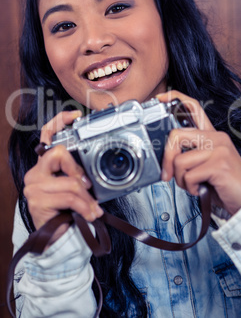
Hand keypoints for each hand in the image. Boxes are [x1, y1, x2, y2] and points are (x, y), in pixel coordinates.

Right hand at [24, 110, 102, 244]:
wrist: (57, 238)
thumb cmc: (67, 211)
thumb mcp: (74, 189)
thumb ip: (77, 176)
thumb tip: (88, 174)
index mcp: (45, 166)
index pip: (47, 136)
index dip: (59, 122)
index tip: (75, 115)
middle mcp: (36, 173)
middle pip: (58, 153)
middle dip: (77, 170)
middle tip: (87, 185)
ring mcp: (34, 186)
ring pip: (70, 181)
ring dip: (86, 198)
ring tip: (91, 208)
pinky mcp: (37, 200)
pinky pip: (69, 197)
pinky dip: (84, 206)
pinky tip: (89, 214)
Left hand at [157, 91, 240, 215]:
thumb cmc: (223, 182)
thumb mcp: (206, 163)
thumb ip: (190, 153)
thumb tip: (166, 155)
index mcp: (212, 135)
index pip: (193, 107)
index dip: (175, 99)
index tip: (161, 99)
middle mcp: (216, 138)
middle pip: (176, 135)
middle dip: (167, 158)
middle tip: (168, 174)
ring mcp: (219, 150)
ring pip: (180, 160)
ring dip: (181, 179)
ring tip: (193, 184)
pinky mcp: (219, 164)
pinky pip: (189, 175)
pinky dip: (190, 187)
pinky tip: (200, 189)